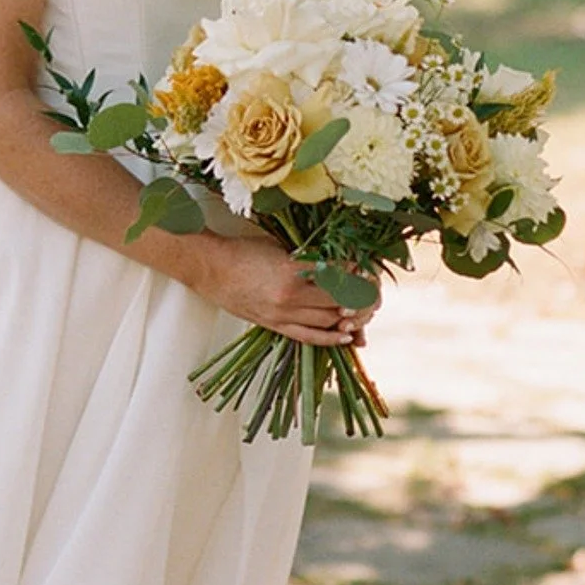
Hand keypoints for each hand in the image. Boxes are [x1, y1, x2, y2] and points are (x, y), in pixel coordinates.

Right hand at [194, 235, 376, 346]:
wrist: (210, 268)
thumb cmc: (244, 251)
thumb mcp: (281, 247)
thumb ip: (309, 258)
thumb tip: (341, 264)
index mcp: (292, 271)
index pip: (338, 277)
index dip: (358, 276)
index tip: (369, 271)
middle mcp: (290, 297)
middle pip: (339, 302)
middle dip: (361, 299)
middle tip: (373, 293)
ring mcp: (282, 314)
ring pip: (328, 321)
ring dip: (350, 318)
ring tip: (363, 312)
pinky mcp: (274, 325)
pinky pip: (309, 336)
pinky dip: (331, 338)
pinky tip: (346, 335)